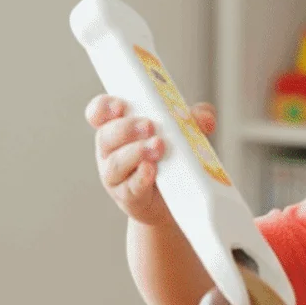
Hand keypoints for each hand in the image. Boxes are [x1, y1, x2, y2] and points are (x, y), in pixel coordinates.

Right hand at [85, 94, 216, 224]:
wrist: (179, 199)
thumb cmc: (174, 158)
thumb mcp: (185, 133)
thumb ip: (194, 119)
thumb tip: (205, 118)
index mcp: (119, 128)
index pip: (100, 112)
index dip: (105, 107)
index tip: (120, 105)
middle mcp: (112, 151)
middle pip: (106, 135)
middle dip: (127, 128)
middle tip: (150, 125)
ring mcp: (117, 176)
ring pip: (116, 162)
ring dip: (136, 152)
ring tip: (158, 146)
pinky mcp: (128, 197)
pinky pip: (130, 187)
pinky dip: (141, 177)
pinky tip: (152, 170)